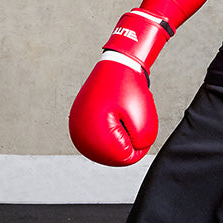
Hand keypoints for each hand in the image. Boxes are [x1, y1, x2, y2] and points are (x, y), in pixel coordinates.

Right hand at [68, 8, 171, 165]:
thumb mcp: (144, 119)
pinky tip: (115, 112)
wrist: (114, 64)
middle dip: (128, 138)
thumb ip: (142, 142)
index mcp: (94, 137)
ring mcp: (78, 127)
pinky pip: (100, 133)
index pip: (124, 158)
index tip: (139, 123)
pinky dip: (110, 126)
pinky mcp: (80, 120)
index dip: (139, 144)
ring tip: (122, 111)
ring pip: (108, 143)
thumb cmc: (128, 88)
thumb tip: (136, 149)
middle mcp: (80, 135)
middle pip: (114, 152)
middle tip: (130, 115)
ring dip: (119, 132)